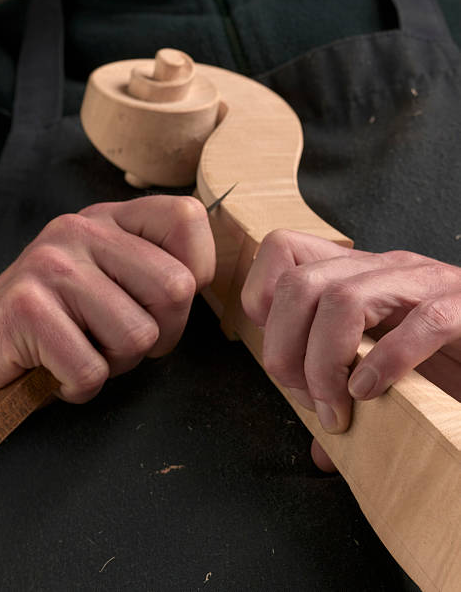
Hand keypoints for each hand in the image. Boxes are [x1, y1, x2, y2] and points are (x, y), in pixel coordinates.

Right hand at [0, 196, 214, 405]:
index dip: (197, 271)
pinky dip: (79, 386)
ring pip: (138, 336)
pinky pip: (92, 370)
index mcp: (110, 219)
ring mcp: (51, 265)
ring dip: (115, 362)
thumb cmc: (59, 325)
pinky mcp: (26, 307)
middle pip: (177, 288)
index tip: (162, 301)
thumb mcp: (113, 282)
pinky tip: (56, 370)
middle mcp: (81, 230)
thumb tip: (201, 281)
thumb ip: (156, 271)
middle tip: (118, 339)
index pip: (187, 217)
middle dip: (160, 334)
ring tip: (81, 349)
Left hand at [241, 230, 460, 469]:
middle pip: (299, 285)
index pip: (282, 251)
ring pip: (343, 300)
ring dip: (325, 364)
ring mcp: (425, 284)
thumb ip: (346, 399)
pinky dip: (386, 364)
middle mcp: (383, 269)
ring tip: (338, 407)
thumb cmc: (445, 357)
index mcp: (356, 274)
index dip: (262, 303)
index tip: (282, 356)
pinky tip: (375, 393)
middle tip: (308, 397)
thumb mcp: (381, 368)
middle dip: (285, 350)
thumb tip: (320, 453)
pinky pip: (421, 325)